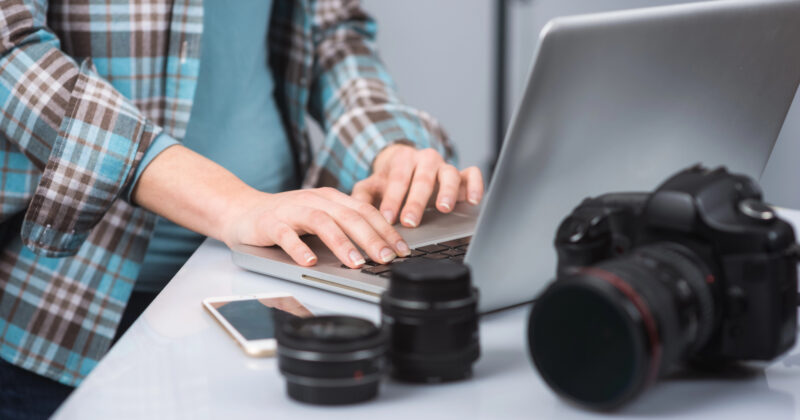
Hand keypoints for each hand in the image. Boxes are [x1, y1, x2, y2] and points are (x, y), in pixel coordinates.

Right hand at [223, 188, 410, 267]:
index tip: (402, 250)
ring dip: (342, 243)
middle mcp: (315, 200)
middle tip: (386, 258)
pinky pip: (286, 235)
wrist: (242, 211)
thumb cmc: (287, 219)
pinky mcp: (270, 223)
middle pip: (349, 216)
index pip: (365, 211)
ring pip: (322, 222)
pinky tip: (309, 262)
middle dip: (371, 238)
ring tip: (356, 263)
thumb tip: (379, 250)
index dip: (386, 229)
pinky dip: (298, 248)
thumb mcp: (321, 219)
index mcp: (332, 199)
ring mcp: (292, 210)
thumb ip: (345, 228)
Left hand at [351, 145, 483, 226]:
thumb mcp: (371, 185)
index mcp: (402, 160)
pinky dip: (475, 185)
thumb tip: (353, 211)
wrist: (405, 164)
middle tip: (410, 221)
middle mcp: (425, 160)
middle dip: (416, 202)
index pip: (397, 179)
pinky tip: (472, 201)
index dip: (392, 198)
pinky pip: (472, 174)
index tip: (387, 218)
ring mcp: (444, 166)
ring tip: (443, 209)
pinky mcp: (461, 174)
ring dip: (447, 192)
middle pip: (422, 179)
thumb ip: (362, 196)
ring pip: (449, 174)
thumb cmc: (388, 180)